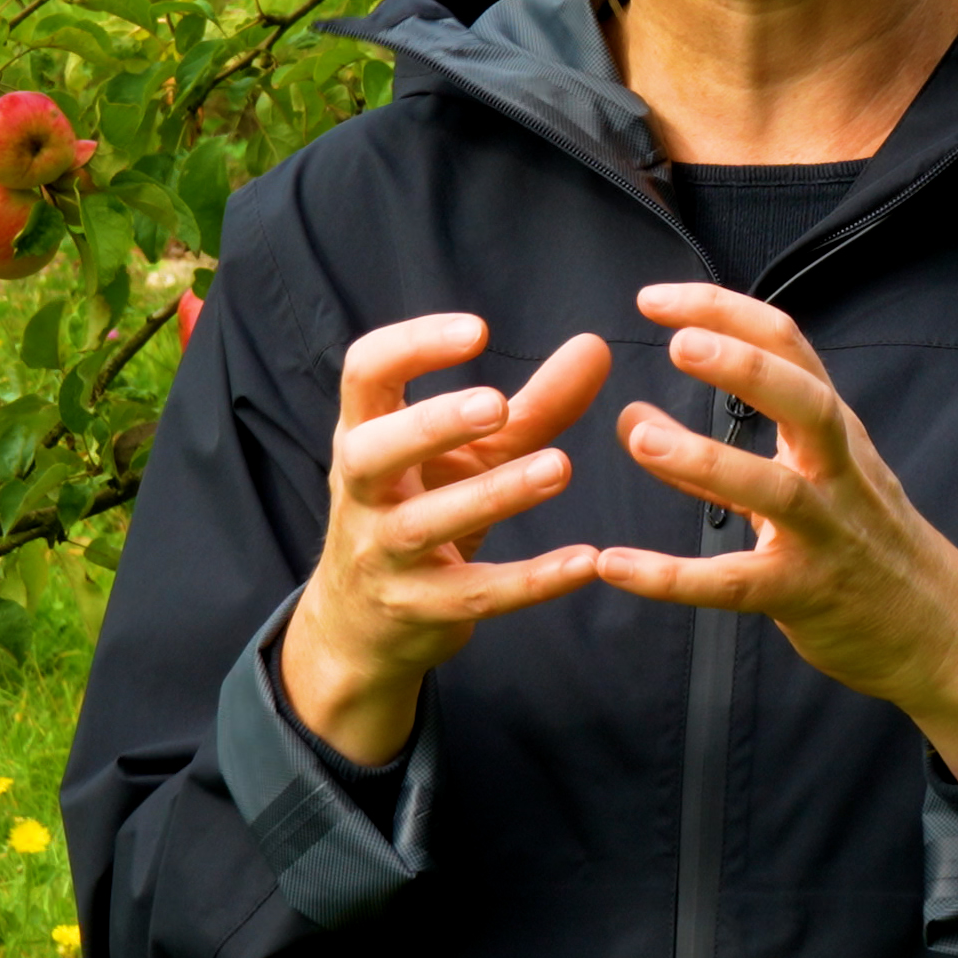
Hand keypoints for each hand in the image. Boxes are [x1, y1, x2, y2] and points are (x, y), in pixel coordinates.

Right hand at [282, 314, 613, 765]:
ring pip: (426, 523)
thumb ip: (529, 408)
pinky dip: (530, 581)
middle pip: (373, 451)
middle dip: (432, 425)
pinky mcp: (417, 610)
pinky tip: (586, 561)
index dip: (412, 345)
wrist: (363, 626)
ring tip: (560, 467)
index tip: (478, 331)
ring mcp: (382, 555)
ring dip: (494, 495)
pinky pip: (474, 595)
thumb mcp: (467, 458)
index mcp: (365, 434)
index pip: (365, 373)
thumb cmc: (420, 511)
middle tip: (496, 404)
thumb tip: (596, 345)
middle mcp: (361, 492)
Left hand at [596, 284, 957, 781]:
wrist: (939, 631)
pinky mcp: (804, 595)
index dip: (725, 314)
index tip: (656, 300)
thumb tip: (630, 414)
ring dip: (708, 459)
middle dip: (747, 367)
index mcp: (834, 433)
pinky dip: (672, 577)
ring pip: (775, 491)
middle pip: (807, 402)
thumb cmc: (862, 544)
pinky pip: (735, 584)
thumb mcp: (809, 481)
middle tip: (679, 343)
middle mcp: (838, 473)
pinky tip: (616, 566)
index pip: (790, 349)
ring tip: (639, 436)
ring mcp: (826, 535)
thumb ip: (719, 451)